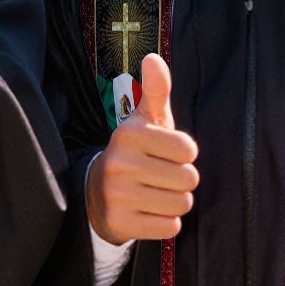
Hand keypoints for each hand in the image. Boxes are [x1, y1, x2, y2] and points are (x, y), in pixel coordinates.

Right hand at [85, 53, 198, 241]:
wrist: (95, 193)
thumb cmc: (134, 153)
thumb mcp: (143, 121)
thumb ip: (155, 90)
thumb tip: (153, 58)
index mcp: (129, 134)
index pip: (189, 150)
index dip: (184, 155)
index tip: (165, 155)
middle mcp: (119, 163)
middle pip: (189, 179)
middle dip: (181, 181)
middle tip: (160, 178)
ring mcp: (117, 195)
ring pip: (181, 204)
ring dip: (175, 202)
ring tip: (154, 194)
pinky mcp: (119, 223)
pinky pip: (169, 227)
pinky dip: (164, 223)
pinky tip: (147, 212)